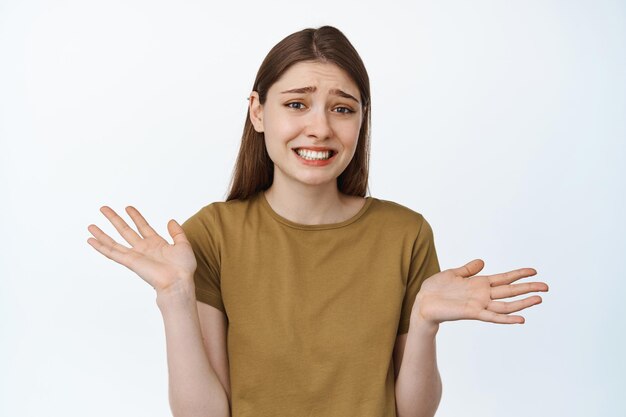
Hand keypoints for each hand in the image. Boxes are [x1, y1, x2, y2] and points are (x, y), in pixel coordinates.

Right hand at [87, 206, 196, 294]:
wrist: (178, 281)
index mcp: (156, 244)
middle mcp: (143, 249)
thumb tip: (171, 220)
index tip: (128, 207)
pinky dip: (101, 247)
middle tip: (104, 208)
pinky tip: (91, 240)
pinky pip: (112, 253)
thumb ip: (177, 232)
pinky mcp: (130, 262)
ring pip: (114, 242)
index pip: (142, 226)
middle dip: (115, 219)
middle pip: (125, 231)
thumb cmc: (183, 268)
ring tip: (90, 225)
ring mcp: (135, 255)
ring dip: (102, 233)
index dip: (135, 217)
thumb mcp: (183, 245)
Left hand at [413, 259, 547, 325]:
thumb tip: (482, 261)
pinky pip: (493, 316)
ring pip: (506, 305)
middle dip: (528, 288)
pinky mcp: (472, 312)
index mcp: (479, 283)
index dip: (518, 274)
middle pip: (510, 291)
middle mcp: (482, 294)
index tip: (533, 271)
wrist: (423, 302)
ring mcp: (479, 304)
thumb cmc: (435, 289)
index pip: (504, 278)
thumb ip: (468, 269)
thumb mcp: (453, 273)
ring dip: (522, 302)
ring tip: (539, 299)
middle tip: (546, 286)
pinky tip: (520, 318)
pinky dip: (507, 318)